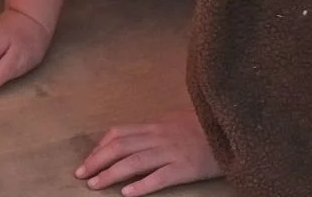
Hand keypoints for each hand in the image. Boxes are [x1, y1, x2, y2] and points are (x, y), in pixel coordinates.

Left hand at [75, 109, 221, 194]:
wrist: (231, 130)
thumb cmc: (203, 127)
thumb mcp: (174, 122)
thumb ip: (154, 130)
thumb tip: (134, 138)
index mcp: (154, 126)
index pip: (119, 133)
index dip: (99, 147)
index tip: (87, 161)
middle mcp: (158, 137)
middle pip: (120, 146)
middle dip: (97, 161)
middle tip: (80, 175)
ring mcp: (171, 152)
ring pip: (134, 161)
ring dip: (111, 174)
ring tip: (95, 185)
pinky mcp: (185, 168)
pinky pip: (160, 177)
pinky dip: (142, 185)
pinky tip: (127, 194)